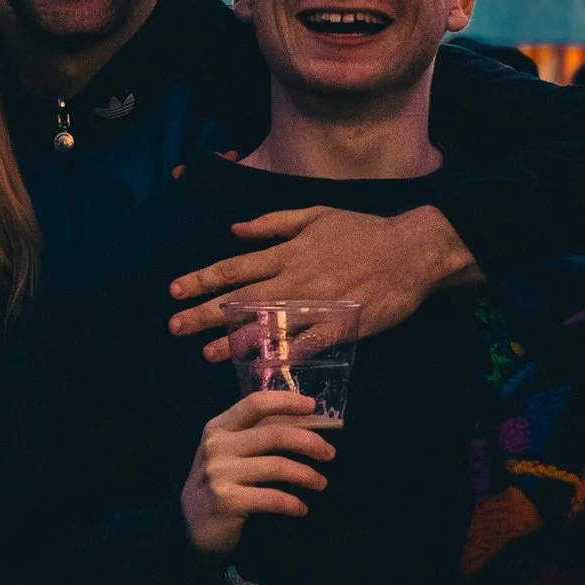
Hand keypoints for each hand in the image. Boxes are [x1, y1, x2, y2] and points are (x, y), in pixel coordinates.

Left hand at [168, 205, 476, 360]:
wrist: (410, 250)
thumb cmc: (363, 230)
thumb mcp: (315, 214)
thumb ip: (273, 224)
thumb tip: (234, 231)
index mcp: (288, 252)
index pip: (235, 267)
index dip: (202, 280)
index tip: (174, 291)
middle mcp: (296, 278)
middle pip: (241, 298)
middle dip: (204, 313)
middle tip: (174, 327)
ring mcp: (317, 304)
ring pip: (267, 324)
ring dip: (234, 340)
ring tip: (204, 354)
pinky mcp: (340, 326)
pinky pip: (305, 345)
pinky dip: (282, 357)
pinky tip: (260, 369)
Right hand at [180, 390, 335, 558]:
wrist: (189, 527)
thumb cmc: (218, 485)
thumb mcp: (228, 454)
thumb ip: (254, 436)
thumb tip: (302, 422)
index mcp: (218, 428)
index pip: (255, 403)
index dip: (287, 401)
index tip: (312, 406)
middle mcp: (217, 446)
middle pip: (274, 434)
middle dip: (309, 442)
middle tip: (329, 453)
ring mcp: (220, 473)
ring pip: (277, 466)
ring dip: (307, 475)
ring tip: (321, 483)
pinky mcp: (227, 501)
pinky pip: (272, 498)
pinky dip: (293, 504)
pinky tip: (301, 509)